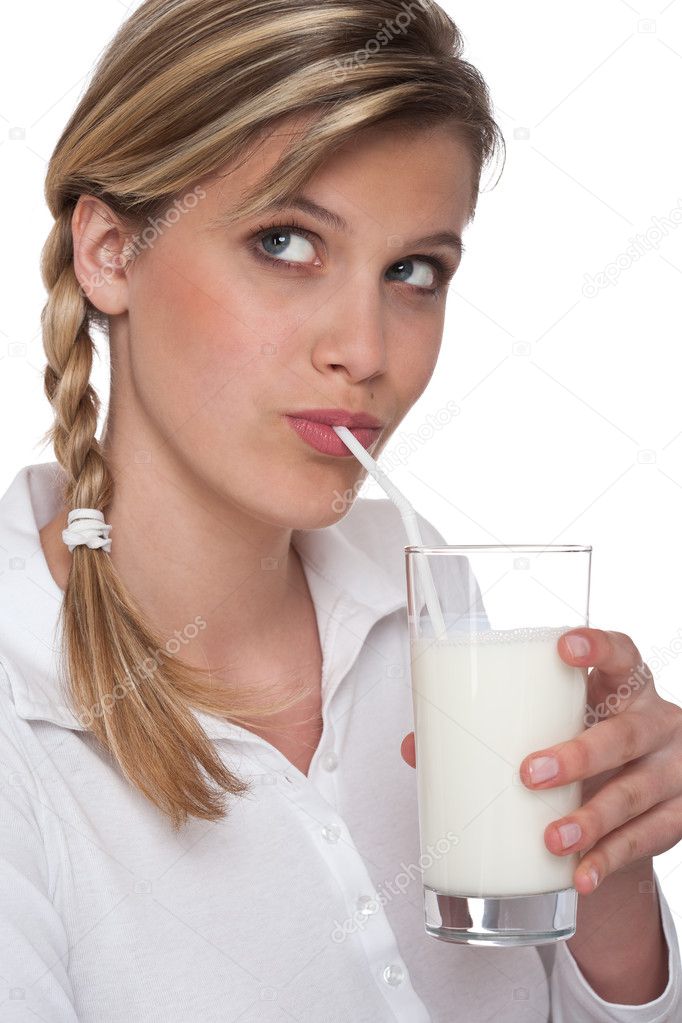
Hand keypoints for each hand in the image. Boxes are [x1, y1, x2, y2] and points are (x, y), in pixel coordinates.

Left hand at [400, 628, 681, 895]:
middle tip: (528, 773)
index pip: (622, 654)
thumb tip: (414, 746)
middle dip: (578, 755)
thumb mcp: (552, 725)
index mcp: (624, 686)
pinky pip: (646, 841)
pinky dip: (609, 860)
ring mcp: (674, 772)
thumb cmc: (582, 740)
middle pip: (625, 733)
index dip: (598, 647)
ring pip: (636, 793)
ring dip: (591, 820)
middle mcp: (656, 723)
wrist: (643, 796)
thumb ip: (492, 730)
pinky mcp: (678, 817)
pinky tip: (581, 876)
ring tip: (551, 839)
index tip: (563, 647)